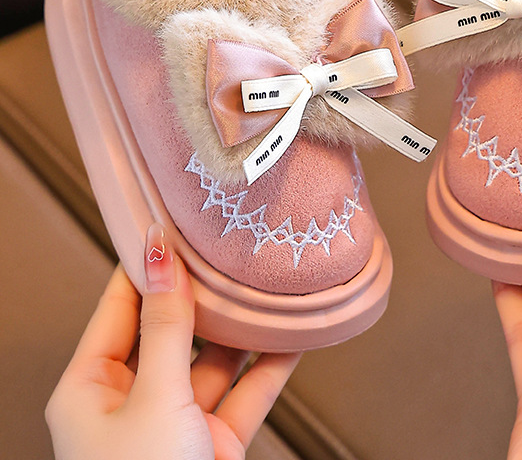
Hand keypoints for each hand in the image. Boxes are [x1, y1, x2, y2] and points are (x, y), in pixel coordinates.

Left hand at [46, 224, 300, 459]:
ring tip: (268, 281)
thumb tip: (160, 255)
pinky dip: (271, 363)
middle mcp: (132, 398)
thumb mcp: (153, 398)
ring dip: (244, 325)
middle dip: (205, 291)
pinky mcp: (215, 439)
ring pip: (215, 356)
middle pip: (173, 326)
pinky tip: (293, 332)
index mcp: (90, 385)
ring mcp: (176, 419)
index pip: (120, 303)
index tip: (177, 220)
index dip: (149, 261)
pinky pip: (246, 389)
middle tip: (233, 246)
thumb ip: (167, 326)